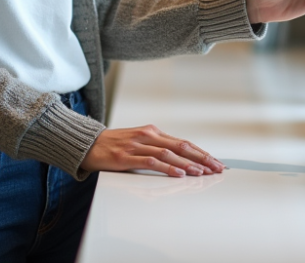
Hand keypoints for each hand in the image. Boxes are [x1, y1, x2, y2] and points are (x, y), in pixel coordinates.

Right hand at [81, 124, 224, 177]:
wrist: (88, 144)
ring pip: (169, 154)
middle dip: (202, 158)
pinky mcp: (127, 156)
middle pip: (181, 147)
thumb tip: (182, 161)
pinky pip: (151, 161)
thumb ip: (158, 148)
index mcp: (153, 132)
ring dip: (188, 164)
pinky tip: (178, 173)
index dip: (202, 152)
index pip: (184, 143)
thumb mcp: (140, 142)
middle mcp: (148, 136)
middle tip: (216, 168)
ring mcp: (137, 145)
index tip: (216, 162)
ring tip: (202, 172)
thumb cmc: (115, 145)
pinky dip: (167, 167)